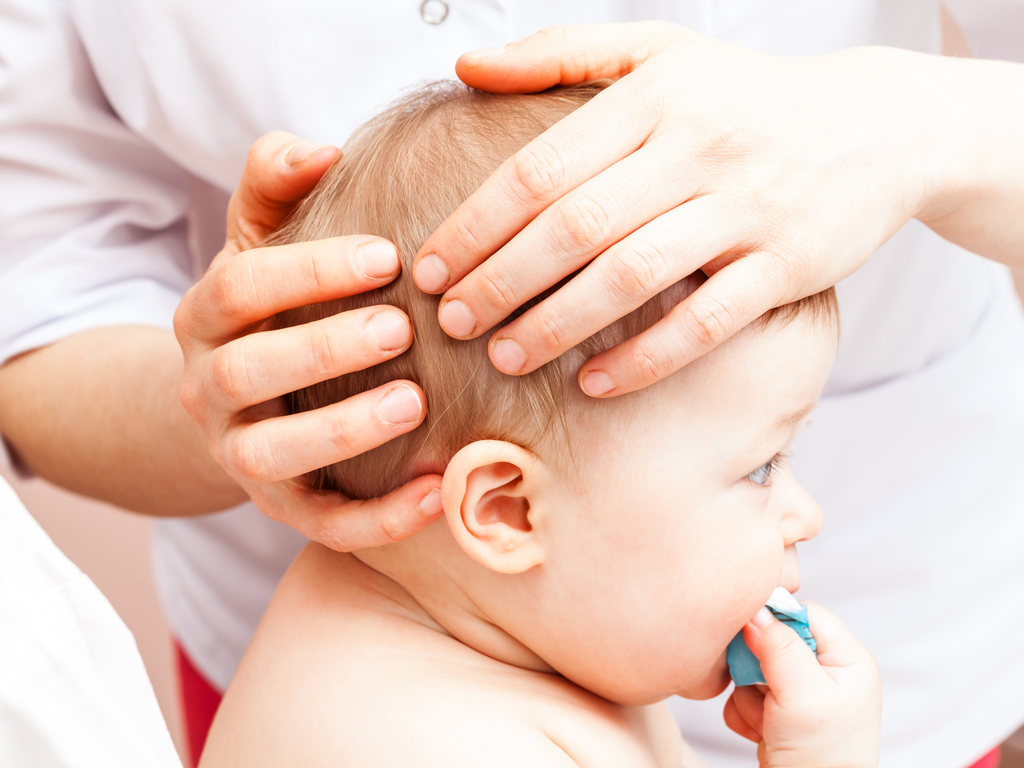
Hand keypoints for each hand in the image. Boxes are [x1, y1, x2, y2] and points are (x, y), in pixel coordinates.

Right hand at [174, 132, 443, 550]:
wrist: (240, 401)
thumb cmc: (271, 306)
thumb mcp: (261, 237)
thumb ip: (277, 183)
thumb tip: (319, 149)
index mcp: (204, 315)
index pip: (240, 286)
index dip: (307, 271)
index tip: (387, 255)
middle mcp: (209, 387)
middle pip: (247, 372)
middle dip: (322, 348)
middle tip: (400, 328)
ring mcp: (239, 453)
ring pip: (271, 455)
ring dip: (341, 431)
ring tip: (414, 403)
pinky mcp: (281, 506)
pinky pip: (321, 523)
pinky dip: (376, 518)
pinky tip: (436, 492)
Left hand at [415, 22, 931, 395]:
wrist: (878, 125)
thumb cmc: (746, 98)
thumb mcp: (659, 54)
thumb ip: (560, 53)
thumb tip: (464, 63)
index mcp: (653, 97)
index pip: (541, 168)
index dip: (475, 226)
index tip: (430, 269)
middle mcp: (698, 147)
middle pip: (574, 226)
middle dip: (500, 282)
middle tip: (450, 323)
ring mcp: (747, 206)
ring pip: (633, 275)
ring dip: (559, 324)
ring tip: (506, 357)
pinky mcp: (789, 264)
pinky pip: (705, 321)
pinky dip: (646, 357)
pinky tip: (596, 385)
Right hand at [723, 602, 881, 767]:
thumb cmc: (823, 755)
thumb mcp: (803, 693)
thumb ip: (779, 646)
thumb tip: (754, 610)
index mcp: (847, 659)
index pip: (805, 614)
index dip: (776, 620)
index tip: (752, 634)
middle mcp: (826, 672)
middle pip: (773, 639)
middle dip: (758, 667)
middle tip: (765, 690)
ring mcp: (800, 694)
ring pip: (753, 668)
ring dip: (749, 695)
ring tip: (767, 721)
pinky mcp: (778, 712)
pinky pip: (744, 694)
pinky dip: (744, 713)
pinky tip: (761, 732)